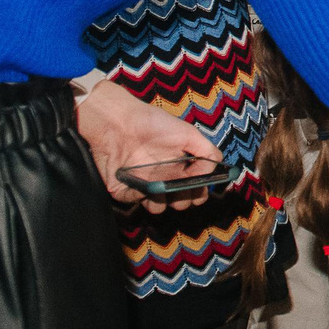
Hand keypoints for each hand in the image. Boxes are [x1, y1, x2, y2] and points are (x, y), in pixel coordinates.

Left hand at [74, 79, 221, 212]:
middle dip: (182, 201)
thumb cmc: (153, 123)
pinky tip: (137, 180)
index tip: (198, 191)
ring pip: (158, 207)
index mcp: (180, 166)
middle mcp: (163, 178)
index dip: (198, 194)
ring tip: (157, 187)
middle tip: (179, 190)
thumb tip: (210, 175)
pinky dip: (138, 194)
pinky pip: (134, 202)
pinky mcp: (124, 189)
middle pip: (179, 202)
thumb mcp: (188, 133)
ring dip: (161, 201)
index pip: (195, 189)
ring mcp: (143, 185)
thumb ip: (207, 152)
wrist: (118, 121)